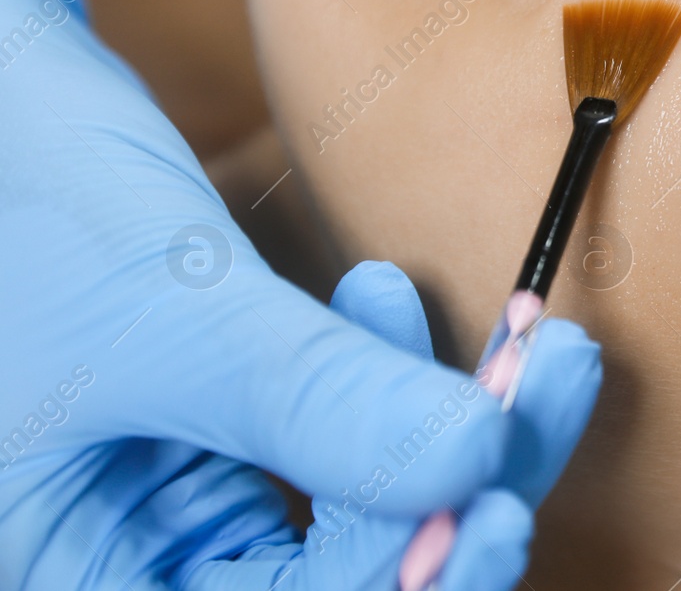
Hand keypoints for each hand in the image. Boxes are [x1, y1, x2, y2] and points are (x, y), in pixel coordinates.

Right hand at [0, 0, 594, 587]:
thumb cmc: (23, 205)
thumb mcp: (167, 317)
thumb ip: (314, 400)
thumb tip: (477, 463)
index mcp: (98, 574)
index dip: (412, 582)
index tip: (503, 500)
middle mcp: (152, 554)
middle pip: (355, 574)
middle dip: (466, 486)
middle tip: (549, 377)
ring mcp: (195, 488)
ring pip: (368, 501)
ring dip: (456, 423)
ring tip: (507, 331)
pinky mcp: (238, 417)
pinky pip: (346, 426)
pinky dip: (392, 372)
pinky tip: (389, 299)